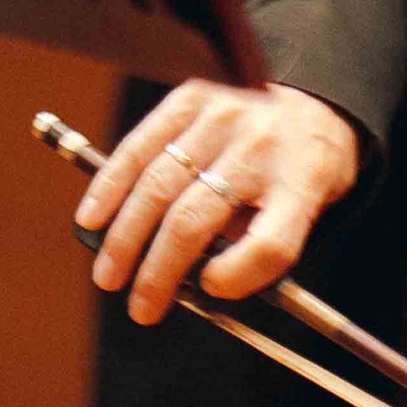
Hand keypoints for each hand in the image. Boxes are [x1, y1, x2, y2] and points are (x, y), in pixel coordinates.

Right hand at [77, 81, 362, 325]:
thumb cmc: (303, 168)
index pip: (270, 242)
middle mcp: (261, 147)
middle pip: (195, 219)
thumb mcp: (309, 209)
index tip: (210, 289)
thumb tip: (198, 278)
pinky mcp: (191, 99)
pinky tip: (93, 217)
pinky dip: (109, 187)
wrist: (313, 100)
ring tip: (109, 274)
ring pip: (158, 187)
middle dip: (158, 272)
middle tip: (139, 307)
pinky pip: (139, 147)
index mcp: (303, 182)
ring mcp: (223, 118)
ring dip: (125, 239)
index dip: (236, 275)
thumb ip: (262, 242)